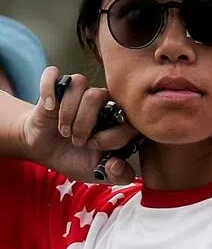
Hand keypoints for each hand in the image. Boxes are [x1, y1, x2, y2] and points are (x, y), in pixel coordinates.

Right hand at [19, 67, 138, 183]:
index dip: (112, 136)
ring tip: (64, 131)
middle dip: (86, 123)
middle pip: (101, 95)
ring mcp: (79, 92)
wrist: (46, 150)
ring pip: (80, 83)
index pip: (128, 117)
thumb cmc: (77, 158)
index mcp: (119, 119)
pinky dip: (49, 89)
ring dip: (68, 112)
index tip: (95, 148)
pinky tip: (49, 108)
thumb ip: (118, 175)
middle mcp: (103, 101)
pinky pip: (53, 74)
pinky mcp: (56, 87)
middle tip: (77, 141)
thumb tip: (118, 163)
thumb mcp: (99, 173)